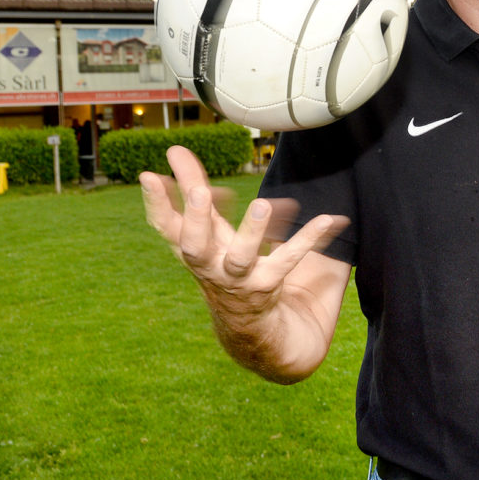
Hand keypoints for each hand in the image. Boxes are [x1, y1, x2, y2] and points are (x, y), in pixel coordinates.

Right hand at [140, 145, 346, 327]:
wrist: (249, 330)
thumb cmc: (222, 267)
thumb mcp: (208, 230)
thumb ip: (194, 188)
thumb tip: (175, 149)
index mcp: (192, 250)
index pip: (167, 228)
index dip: (156, 204)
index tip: (148, 176)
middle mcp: (209, 267)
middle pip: (195, 246)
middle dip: (196, 219)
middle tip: (199, 191)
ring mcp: (238, 279)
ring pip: (239, 258)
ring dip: (251, 231)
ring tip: (264, 204)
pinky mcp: (268, 286)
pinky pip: (288, 260)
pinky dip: (308, 239)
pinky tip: (329, 219)